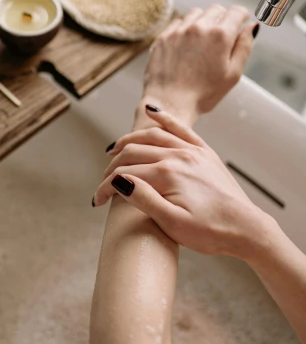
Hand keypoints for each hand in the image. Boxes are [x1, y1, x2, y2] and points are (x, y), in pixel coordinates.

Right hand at [93, 107, 271, 259]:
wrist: (246, 229)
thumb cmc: (211, 232)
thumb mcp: (171, 223)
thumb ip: (143, 199)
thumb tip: (118, 181)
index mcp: (167, 174)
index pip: (124, 174)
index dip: (106, 188)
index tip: (98, 201)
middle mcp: (178, 156)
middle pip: (134, 151)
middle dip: (113, 166)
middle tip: (104, 183)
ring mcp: (192, 152)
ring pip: (152, 135)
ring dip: (130, 140)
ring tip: (114, 150)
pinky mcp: (204, 153)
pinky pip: (180, 128)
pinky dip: (164, 118)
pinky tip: (152, 111)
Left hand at [139, 5, 257, 125]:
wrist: (169, 103)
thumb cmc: (203, 94)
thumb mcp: (233, 74)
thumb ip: (244, 46)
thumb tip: (252, 26)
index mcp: (220, 35)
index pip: (236, 11)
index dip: (241, 16)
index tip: (241, 21)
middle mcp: (199, 27)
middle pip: (216, 9)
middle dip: (222, 18)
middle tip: (221, 37)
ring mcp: (178, 30)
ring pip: (196, 13)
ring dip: (203, 21)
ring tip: (203, 42)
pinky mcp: (163, 37)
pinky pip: (178, 23)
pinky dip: (185, 29)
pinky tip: (186, 45)